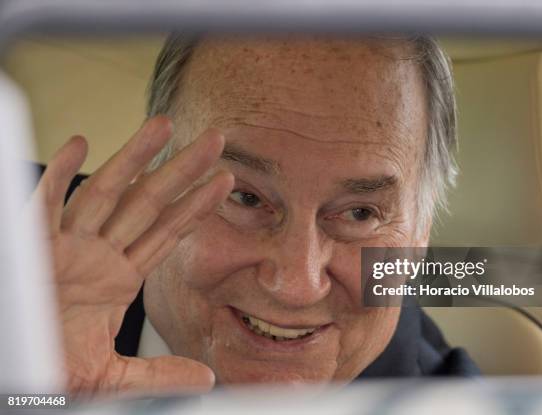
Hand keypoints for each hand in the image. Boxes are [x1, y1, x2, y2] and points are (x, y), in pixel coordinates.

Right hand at [33, 116, 232, 396]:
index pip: (167, 232)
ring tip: (165, 127)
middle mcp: (98, 255)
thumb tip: (205, 378)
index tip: (226, 181)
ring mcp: (66, 248)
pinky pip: (45, 206)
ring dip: (134, 159)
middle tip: (215, 139)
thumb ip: (158, 373)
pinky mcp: (31, 250)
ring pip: (106, 194)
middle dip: (181, 171)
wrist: (16, 376)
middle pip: (148, 203)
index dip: (196, 206)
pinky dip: (58, 175)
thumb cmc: (53, 368)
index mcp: (119, 278)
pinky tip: (80, 144)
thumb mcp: (114, 375)